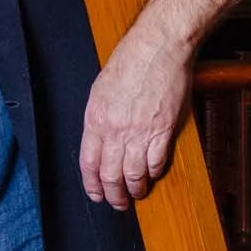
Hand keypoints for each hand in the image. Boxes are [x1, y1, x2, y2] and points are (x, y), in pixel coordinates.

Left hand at [79, 17, 192, 210]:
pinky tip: (152, 174)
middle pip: (111, 175)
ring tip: (137, 194)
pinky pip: (156, 162)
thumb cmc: (131, 61)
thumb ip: (99, 118)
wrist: (158, 46)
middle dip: (114, 195)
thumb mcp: (101, 90)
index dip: (92, 185)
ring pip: (133, 175)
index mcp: (96, 119)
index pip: (88, 164)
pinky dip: (154, 173)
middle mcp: (115, 130)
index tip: (96, 194)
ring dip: (135, 190)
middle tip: (118, 203)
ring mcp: (139, 132)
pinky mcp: (162, 130)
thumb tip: (100, 141)